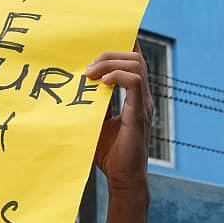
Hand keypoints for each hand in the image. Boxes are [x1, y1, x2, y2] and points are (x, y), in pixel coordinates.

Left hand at [86, 49, 152, 191]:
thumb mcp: (98, 121)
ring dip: (110, 63)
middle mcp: (142, 96)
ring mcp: (143, 103)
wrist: (123, 178)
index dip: (122, 45)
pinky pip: (135, 82)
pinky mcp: (139, 113)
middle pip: (134, 56)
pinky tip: (102, 84)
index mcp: (134, 95)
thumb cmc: (111, 153)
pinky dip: (118, 77)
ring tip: (90, 74)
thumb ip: (95, 102)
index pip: (133, 60)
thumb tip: (80, 85)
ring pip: (135, 65)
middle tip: (87, 68)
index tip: (99, 44)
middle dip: (109, 54)